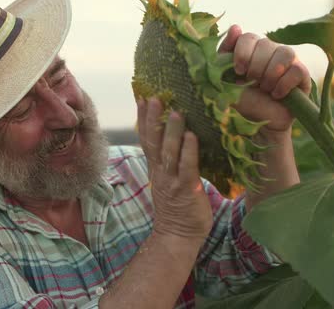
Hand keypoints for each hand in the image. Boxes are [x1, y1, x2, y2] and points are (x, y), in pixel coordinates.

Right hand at [136, 97, 212, 239]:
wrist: (177, 235)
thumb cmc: (177, 207)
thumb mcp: (167, 180)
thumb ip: (170, 161)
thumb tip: (178, 138)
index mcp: (156, 168)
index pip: (146, 139)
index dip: (143, 118)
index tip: (142, 97)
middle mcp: (160, 172)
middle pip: (153, 141)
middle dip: (152, 119)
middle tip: (153, 97)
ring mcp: (172, 180)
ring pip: (169, 152)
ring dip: (171, 131)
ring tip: (175, 111)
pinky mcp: (187, 189)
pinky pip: (187, 167)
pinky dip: (188, 151)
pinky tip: (191, 136)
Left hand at [219, 25, 311, 136]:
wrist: (259, 124)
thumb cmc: (242, 101)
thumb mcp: (225, 80)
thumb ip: (224, 56)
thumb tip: (236, 27)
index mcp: (250, 49)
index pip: (248, 37)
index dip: (242, 52)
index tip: (238, 71)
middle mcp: (270, 50)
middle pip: (266, 44)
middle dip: (255, 68)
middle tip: (252, 84)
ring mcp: (288, 61)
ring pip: (285, 52)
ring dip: (270, 74)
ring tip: (264, 89)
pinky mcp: (302, 75)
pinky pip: (297, 69)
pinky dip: (284, 84)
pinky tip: (276, 95)